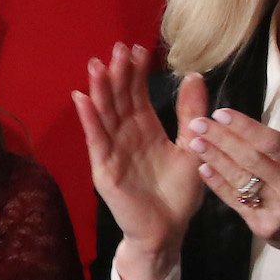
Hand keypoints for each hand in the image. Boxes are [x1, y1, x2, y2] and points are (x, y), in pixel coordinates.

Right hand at [72, 43, 207, 279]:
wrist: (168, 230)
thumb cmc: (179, 193)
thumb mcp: (192, 147)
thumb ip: (192, 113)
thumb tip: (195, 76)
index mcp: (147, 131)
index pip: (138, 96)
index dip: (137, 73)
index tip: (139, 49)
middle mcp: (127, 137)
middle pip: (119, 100)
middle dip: (117, 75)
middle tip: (118, 48)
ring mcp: (113, 152)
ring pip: (105, 115)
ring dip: (99, 91)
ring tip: (97, 65)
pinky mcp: (106, 169)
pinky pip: (97, 141)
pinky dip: (89, 120)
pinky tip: (83, 99)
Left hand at [184, 67, 279, 279]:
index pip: (271, 142)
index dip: (244, 127)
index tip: (221, 113)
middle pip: (251, 159)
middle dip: (222, 139)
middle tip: (197, 122)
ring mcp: (278, 207)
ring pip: (240, 180)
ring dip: (215, 159)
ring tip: (194, 141)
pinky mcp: (264, 225)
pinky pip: (236, 201)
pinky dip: (217, 185)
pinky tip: (202, 168)